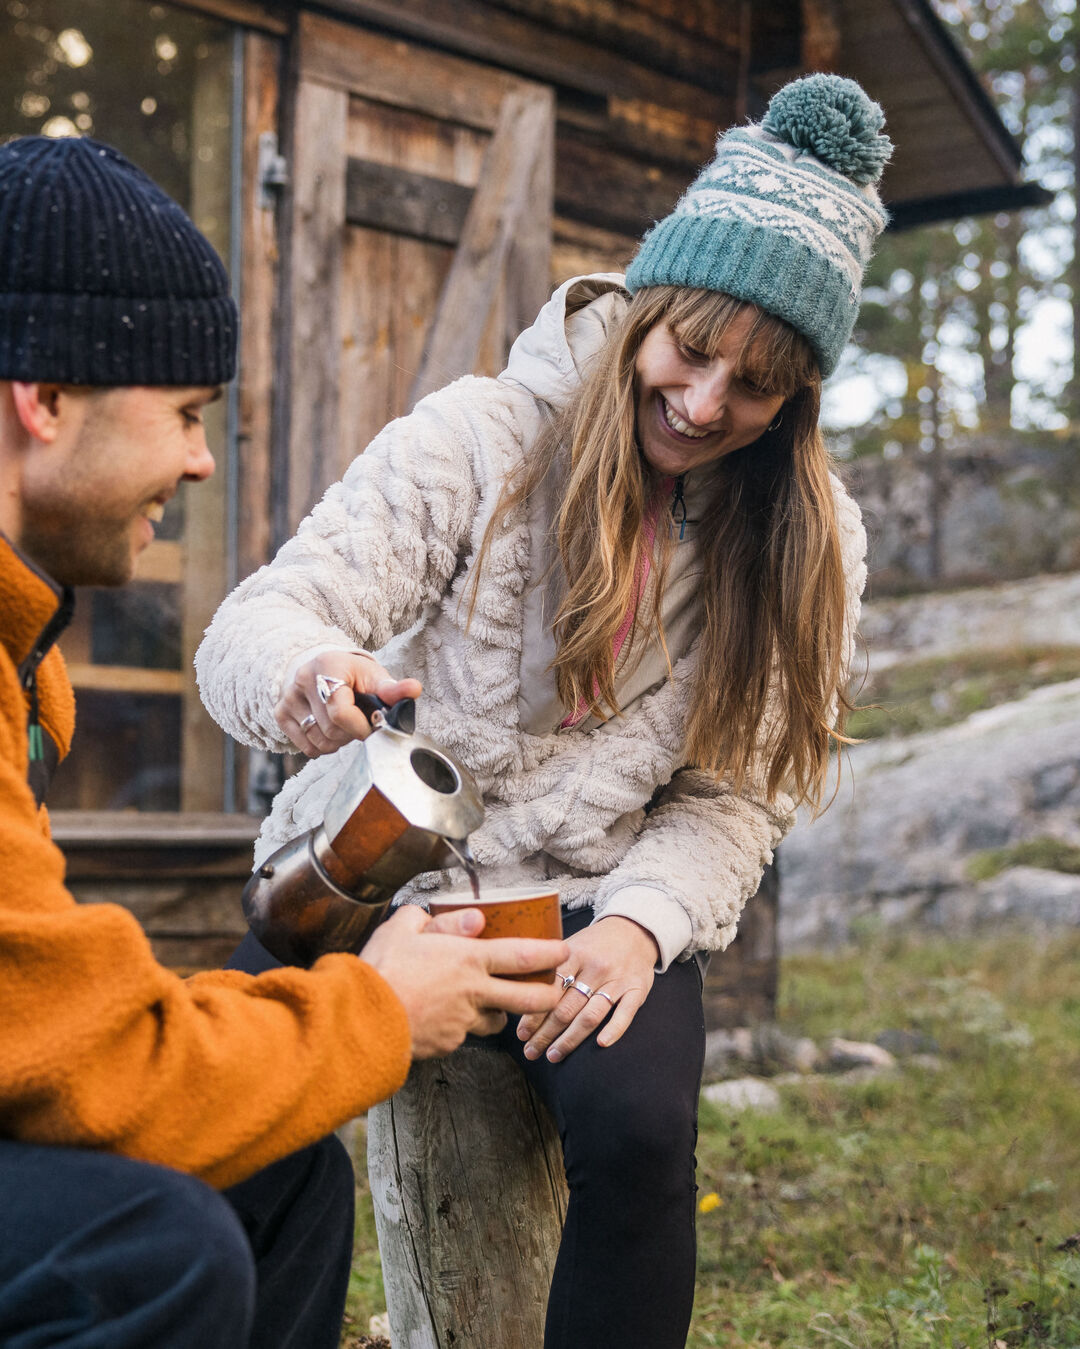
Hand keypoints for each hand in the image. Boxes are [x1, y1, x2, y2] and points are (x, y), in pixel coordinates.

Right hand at [275, 650, 421, 756]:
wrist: (323, 669)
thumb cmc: (354, 676)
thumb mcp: (374, 677)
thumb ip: (392, 688)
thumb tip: (414, 689)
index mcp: (328, 666)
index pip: (340, 713)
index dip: (360, 727)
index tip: (371, 726)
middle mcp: (302, 679)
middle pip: (331, 731)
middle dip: (351, 734)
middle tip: (358, 722)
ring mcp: (288, 697)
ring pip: (319, 742)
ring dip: (338, 742)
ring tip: (344, 724)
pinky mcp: (280, 713)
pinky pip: (306, 747)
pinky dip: (322, 746)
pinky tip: (329, 729)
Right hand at [359, 906, 569, 1059]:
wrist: (360, 1021)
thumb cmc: (380, 970)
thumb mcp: (405, 928)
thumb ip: (441, 922)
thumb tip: (472, 918)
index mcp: (468, 960)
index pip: (523, 956)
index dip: (549, 954)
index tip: (564, 952)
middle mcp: (474, 993)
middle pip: (528, 1000)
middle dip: (549, 997)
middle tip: (554, 993)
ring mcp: (463, 1023)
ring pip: (497, 1023)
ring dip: (500, 1015)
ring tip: (491, 1006)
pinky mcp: (448, 1045)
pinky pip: (463, 1036)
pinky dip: (461, 1029)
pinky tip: (444, 1020)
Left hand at [516, 916, 658, 1062]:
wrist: (635, 929)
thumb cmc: (595, 943)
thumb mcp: (571, 945)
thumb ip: (551, 967)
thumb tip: (520, 992)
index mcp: (574, 954)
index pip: (549, 989)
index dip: (533, 1014)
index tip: (521, 1034)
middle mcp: (596, 967)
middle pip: (566, 1008)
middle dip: (546, 1034)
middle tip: (531, 1051)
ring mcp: (617, 980)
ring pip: (590, 1015)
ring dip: (570, 1039)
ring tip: (553, 1055)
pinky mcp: (637, 989)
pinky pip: (625, 1013)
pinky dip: (614, 1029)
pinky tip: (600, 1044)